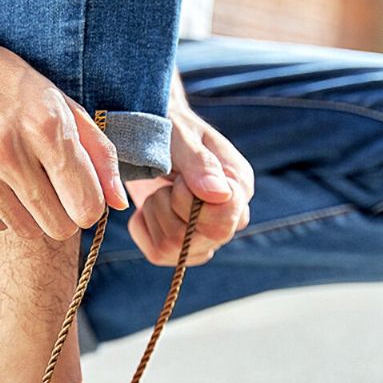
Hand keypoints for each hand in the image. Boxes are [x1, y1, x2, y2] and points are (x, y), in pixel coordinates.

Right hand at [0, 19, 128, 239]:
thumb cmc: (11, 87)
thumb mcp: (62, 106)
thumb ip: (99, 155)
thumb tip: (119, 205)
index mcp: (44, 125)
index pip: (86, 206)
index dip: (88, 206)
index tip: (79, 194)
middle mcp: (7, 150)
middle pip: (58, 227)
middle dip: (62, 214)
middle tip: (52, 190)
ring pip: (26, 230)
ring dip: (31, 213)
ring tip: (20, 180)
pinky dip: (1, 209)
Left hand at [127, 94, 253, 265]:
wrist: (148, 135)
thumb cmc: (170, 130)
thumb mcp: (183, 137)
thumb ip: (201, 164)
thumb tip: (220, 194)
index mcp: (239, 189)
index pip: (224, 218)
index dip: (191, 200)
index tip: (181, 176)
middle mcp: (229, 220)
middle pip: (197, 238)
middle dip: (172, 205)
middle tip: (171, 180)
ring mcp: (205, 240)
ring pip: (172, 246)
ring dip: (156, 211)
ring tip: (161, 189)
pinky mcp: (179, 251)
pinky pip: (156, 252)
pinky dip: (143, 226)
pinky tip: (151, 207)